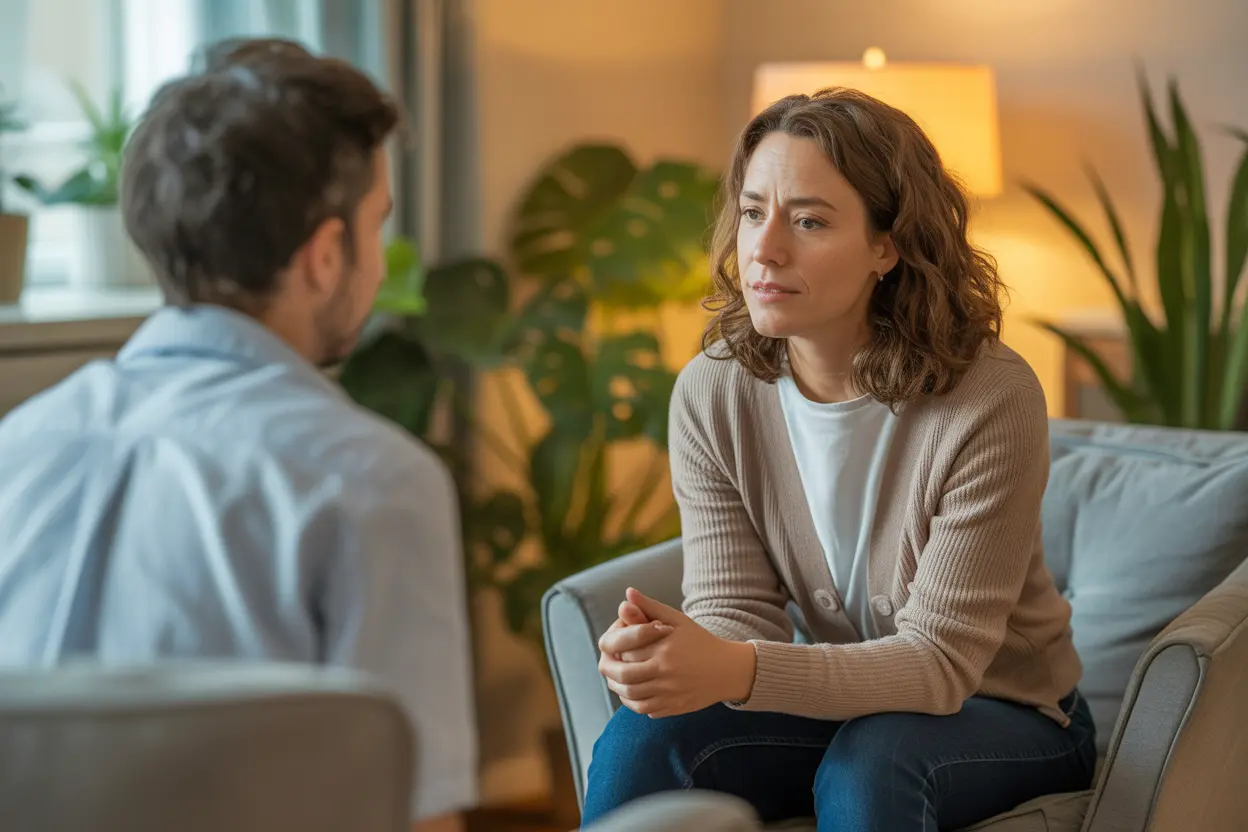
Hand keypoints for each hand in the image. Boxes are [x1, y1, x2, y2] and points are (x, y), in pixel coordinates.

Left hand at [597, 587, 756, 717]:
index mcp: (665, 649)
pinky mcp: (674, 708)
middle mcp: (667, 673)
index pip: (627, 650)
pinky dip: (632, 703)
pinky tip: (631, 693)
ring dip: (618, 687)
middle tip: (606, 664)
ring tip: (614, 679)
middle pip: (625, 675)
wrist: (728, 670)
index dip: (617, 648)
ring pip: (631, 695)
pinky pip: (645, 710)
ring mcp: (671, 693)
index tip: (615, 645)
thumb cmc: (700, 641)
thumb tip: (627, 593)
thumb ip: (650, 607)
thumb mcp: (677, 620)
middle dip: (610, 669)